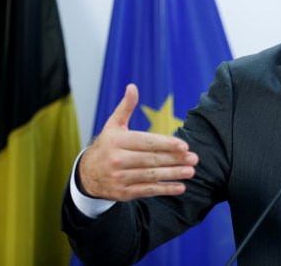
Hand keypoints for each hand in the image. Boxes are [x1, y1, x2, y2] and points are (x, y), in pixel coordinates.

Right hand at [78, 84, 197, 200]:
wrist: (86, 174)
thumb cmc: (107, 145)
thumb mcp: (113, 125)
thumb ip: (126, 107)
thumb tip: (132, 86)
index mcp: (117, 141)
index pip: (146, 142)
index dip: (166, 144)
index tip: (184, 146)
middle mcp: (117, 160)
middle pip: (151, 159)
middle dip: (174, 159)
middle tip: (194, 158)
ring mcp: (120, 178)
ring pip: (151, 176)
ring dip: (173, 174)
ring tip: (191, 171)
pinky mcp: (123, 193)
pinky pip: (147, 190)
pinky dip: (165, 189)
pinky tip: (181, 187)